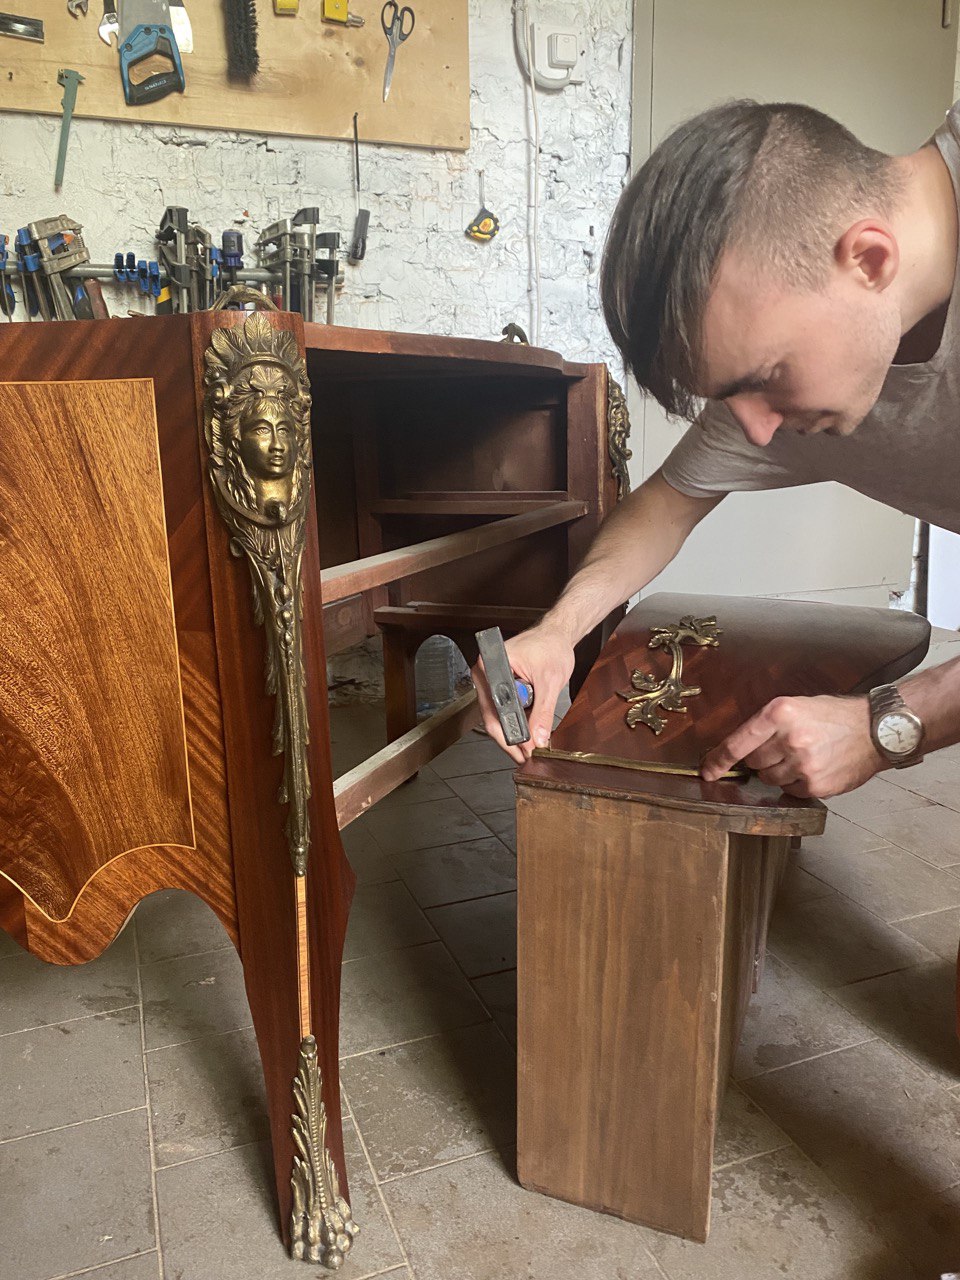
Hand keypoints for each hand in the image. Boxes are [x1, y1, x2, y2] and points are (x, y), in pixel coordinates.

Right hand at [472, 623, 575, 763]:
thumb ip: (543, 713)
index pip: (494, 711)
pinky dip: (516, 721)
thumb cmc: (551, 646)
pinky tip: (528, 730)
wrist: (557, 634)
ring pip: (497, 717)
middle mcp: (486, 674)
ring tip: (530, 744)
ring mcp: (491, 681)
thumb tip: (538, 738)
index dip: (509, 736)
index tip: (522, 750)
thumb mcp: (549, 683)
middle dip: (512, 739)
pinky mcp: (500, 686)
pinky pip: (504, 710)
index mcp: (491, 667)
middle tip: (526, 755)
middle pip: (492, 718)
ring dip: (514, 732)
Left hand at [699, 694, 884, 798]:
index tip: (708, 770)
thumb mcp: (797, 706)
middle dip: (761, 758)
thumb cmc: (835, 716)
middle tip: (783, 748)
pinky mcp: (816, 785)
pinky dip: (796, 783)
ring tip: (802, 756)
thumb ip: (767, 725)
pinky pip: (790, 790)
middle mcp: (789, 738)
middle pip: (753, 762)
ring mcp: (803, 764)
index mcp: (780, 713)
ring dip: (779, 771)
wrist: (875, 730)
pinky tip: (813, 768)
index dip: (718, 759)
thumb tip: (739, 749)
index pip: (738, 742)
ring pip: (770, 778)